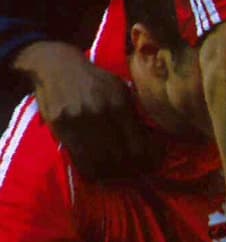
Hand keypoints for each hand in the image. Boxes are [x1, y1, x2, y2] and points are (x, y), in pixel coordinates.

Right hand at [14, 43, 152, 179]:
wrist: (57, 67)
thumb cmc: (93, 79)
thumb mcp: (118, 88)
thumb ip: (131, 113)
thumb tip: (148, 139)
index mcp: (118, 102)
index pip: (136, 143)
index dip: (146, 158)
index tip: (152, 163)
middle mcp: (99, 113)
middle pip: (118, 156)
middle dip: (129, 169)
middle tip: (135, 172)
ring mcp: (77, 122)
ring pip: (98, 161)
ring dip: (109, 173)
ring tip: (116, 174)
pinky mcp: (60, 128)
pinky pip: (78, 159)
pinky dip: (90, 170)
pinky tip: (97, 171)